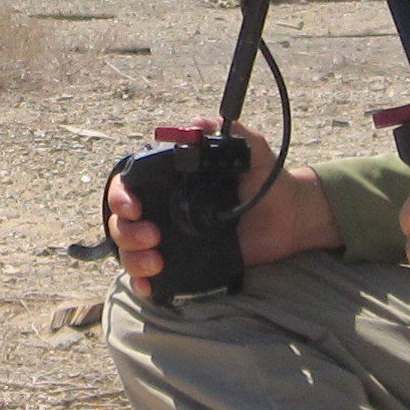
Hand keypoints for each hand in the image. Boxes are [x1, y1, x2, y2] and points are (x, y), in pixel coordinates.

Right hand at [105, 120, 339, 297]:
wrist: (289, 218)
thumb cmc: (266, 180)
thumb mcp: (251, 151)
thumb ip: (231, 133)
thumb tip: (197, 124)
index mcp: (170, 181)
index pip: (128, 185)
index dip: (120, 196)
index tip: (135, 207)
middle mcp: (164, 209)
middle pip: (122, 221)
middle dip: (127, 231)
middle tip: (153, 236)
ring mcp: (172, 238)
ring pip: (130, 251)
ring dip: (132, 258)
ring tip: (157, 261)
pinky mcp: (184, 263)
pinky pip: (151, 276)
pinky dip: (142, 282)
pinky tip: (149, 285)